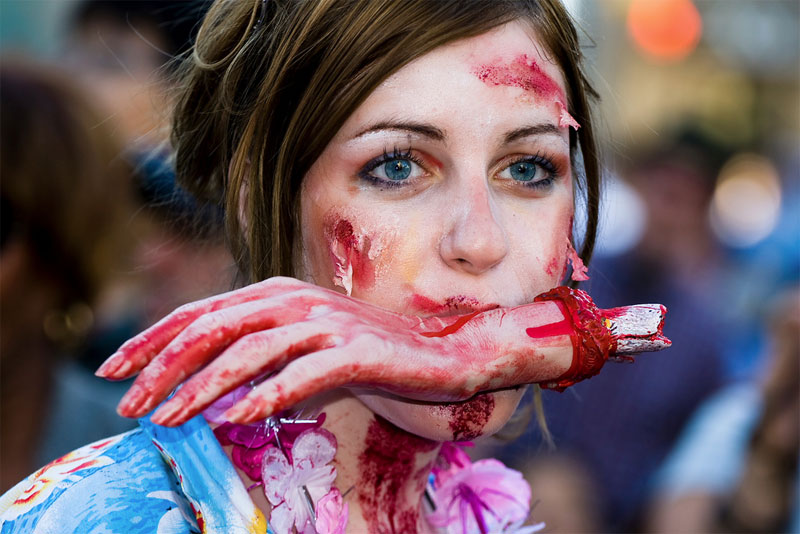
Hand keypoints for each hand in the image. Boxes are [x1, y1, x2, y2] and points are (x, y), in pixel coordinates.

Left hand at [97, 278, 668, 425]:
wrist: (439, 353)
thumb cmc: (368, 353)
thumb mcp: (305, 351)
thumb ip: (263, 360)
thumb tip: (217, 396)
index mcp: (278, 293)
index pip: (203, 312)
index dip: (154, 338)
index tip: (115, 370)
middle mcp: (297, 300)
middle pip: (217, 328)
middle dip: (164, 366)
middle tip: (128, 403)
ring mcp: (327, 323)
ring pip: (253, 350)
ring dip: (206, 386)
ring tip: (169, 420)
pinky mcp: (356, 350)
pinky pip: (304, 373)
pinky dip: (269, 395)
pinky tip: (237, 419)